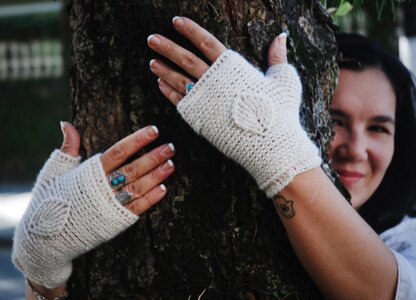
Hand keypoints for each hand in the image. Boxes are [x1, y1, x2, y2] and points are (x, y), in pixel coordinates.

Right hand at [13, 123, 174, 288]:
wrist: (47, 235)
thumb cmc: (52, 198)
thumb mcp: (56, 171)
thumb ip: (68, 147)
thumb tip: (65, 123)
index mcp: (90, 172)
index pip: (119, 151)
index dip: (137, 140)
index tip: (154, 131)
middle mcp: (103, 187)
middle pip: (133, 169)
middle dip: (153, 157)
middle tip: (171, 147)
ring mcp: (110, 205)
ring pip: (138, 187)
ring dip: (156, 176)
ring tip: (171, 164)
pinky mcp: (116, 221)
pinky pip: (136, 208)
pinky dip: (150, 199)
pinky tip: (164, 188)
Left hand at [147, 17, 320, 196]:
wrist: (270, 144)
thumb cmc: (280, 112)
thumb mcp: (284, 80)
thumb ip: (278, 57)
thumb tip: (281, 36)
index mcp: (233, 67)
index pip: (206, 42)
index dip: (191, 30)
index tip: (176, 22)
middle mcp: (214, 81)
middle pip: (186, 59)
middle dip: (167, 47)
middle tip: (151, 39)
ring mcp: (205, 100)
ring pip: (179, 80)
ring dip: (164, 69)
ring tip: (152, 62)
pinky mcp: (200, 118)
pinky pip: (180, 101)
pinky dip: (169, 92)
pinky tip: (160, 84)